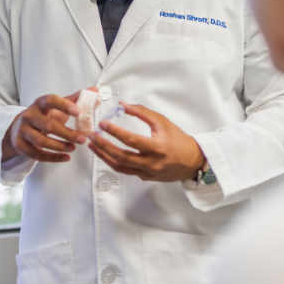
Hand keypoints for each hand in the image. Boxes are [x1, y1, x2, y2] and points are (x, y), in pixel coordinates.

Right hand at [2, 91, 87, 162]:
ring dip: (60, 146)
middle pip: (48, 125)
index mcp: (40, 103)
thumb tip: (95, 90)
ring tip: (74, 147)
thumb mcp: (58, 106)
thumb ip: (76, 99)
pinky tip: (66, 157)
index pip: (50, 100)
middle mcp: (29, 116)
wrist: (20, 127)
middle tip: (82, 138)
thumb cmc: (45, 115)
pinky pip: (37, 155)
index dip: (64, 105)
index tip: (79, 111)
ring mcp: (23, 131)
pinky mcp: (20, 145)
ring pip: (41, 141)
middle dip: (67, 133)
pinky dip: (53, 158)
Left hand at [87, 103, 204, 181]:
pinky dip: (113, 162)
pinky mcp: (145, 177)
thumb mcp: (163, 122)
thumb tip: (123, 105)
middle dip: (103, 146)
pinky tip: (105, 154)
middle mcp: (151, 163)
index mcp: (157, 147)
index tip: (102, 124)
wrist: (192, 161)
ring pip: (119, 166)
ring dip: (103, 155)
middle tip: (92, 135)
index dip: (115, 132)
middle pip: (121, 156)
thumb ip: (142, 113)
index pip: (131, 140)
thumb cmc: (178, 140)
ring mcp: (147, 173)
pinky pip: (125, 170)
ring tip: (93, 145)